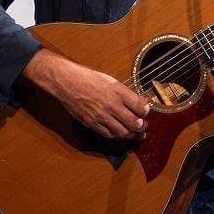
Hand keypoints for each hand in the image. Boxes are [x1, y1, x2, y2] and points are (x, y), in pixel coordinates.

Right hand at [24, 50, 149, 140]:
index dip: (146, 111)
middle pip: (134, 123)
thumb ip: (124, 92)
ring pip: (122, 132)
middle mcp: (111, 105)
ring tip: (137, 134)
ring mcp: (101, 116)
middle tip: (144, 126)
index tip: (146, 111)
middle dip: (142, 127)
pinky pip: (108, 134)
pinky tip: (121, 134)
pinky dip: (117, 136)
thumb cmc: (87, 78)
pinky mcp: (92, 123)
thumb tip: (137, 103)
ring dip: (132, 135)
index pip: (140, 106)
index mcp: (117, 91)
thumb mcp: (110, 80)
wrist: (67, 82)